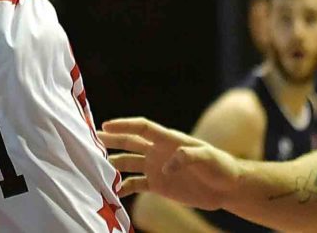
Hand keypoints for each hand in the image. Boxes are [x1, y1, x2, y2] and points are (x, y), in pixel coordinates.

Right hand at [101, 118, 240, 206]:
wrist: (226, 187)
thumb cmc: (220, 166)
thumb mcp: (207, 157)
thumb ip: (187, 156)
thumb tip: (167, 166)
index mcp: (168, 139)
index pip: (142, 127)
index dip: (124, 124)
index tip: (105, 125)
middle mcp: (157, 151)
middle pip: (129, 142)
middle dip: (110, 140)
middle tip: (90, 140)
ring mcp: (156, 168)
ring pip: (128, 163)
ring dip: (112, 164)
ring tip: (94, 166)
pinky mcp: (158, 185)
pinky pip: (135, 184)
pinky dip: (122, 187)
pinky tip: (111, 191)